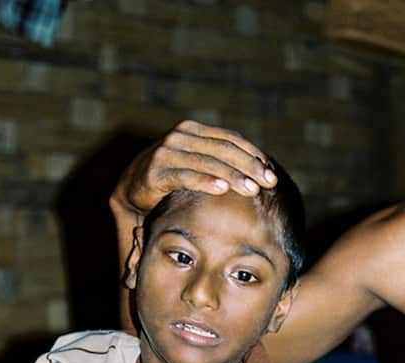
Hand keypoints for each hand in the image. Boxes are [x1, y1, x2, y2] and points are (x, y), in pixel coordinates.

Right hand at [117, 120, 276, 214]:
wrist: (133, 189)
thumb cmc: (173, 178)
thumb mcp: (198, 164)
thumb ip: (221, 161)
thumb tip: (260, 171)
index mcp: (194, 130)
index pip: (230, 139)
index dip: (252, 154)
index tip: (271, 171)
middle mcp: (181, 136)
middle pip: (223, 149)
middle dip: (249, 166)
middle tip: (268, 182)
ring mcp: (167, 152)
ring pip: (207, 163)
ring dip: (233, 176)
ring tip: (252, 189)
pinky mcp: (156, 171)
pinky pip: (185, 176)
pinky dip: (205, 182)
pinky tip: (222, 190)